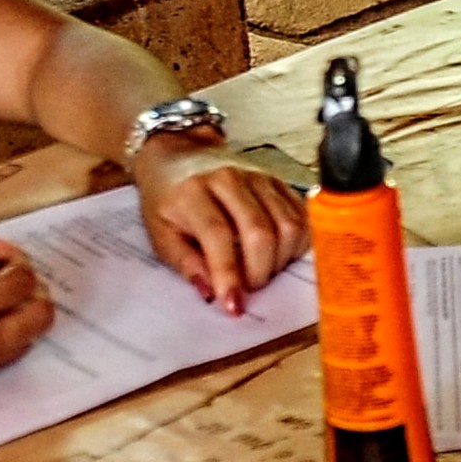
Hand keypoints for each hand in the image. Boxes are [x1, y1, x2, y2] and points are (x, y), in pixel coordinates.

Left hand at [133, 143, 309, 314]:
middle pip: (260, 232)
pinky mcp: (278, 179)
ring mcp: (259, 176)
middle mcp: (229, 178)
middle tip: (249, 288)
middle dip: (259, 272)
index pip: (219, 235)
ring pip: (288, 225)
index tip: (234, 306)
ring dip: (280, 260)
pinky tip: (279, 253)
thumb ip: (185, 263)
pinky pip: (301, 215)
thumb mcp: (160, 233)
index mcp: (193, 191)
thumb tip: (211, 292)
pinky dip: (296, 243)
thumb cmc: (167, 198)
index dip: (229, 275)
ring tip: (262, 269)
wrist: (178, 155)